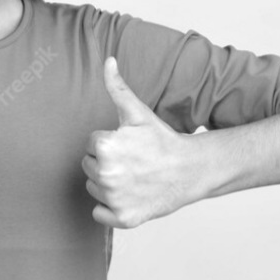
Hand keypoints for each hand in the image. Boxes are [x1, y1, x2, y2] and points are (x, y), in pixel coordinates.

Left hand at [82, 57, 204, 228]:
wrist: (191, 170)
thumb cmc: (162, 139)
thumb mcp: (137, 112)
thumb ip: (116, 86)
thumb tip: (108, 60)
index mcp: (103, 146)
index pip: (90, 145)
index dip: (109, 143)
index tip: (129, 145)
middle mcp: (105, 174)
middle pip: (89, 167)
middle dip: (107, 163)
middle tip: (132, 161)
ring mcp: (114, 199)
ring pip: (93, 189)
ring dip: (108, 184)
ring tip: (133, 176)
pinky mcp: (123, 218)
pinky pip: (99, 214)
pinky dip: (111, 209)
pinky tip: (130, 196)